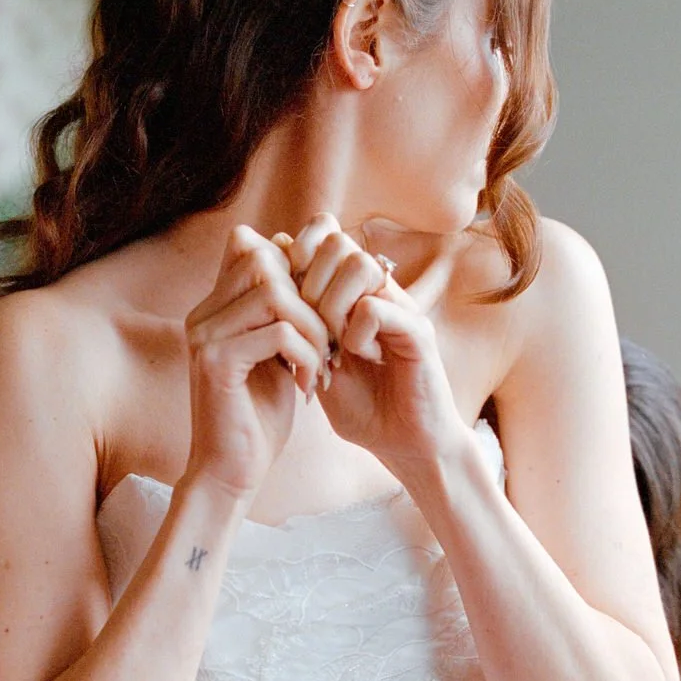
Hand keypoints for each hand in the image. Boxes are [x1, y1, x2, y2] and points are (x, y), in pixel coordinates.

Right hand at [182, 225, 332, 498]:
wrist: (231, 473)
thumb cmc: (257, 417)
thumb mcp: (274, 354)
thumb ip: (280, 313)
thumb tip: (302, 264)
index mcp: (213, 309)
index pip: (249, 245)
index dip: (293, 267)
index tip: (318, 313)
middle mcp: (202, 315)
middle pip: (263, 259)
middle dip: (308, 295)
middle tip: (327, 340)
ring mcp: (204, 336)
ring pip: (274, 292)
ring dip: (313, 327)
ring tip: (322, 364)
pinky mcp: (216, 362)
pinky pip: (278, 331)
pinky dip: (307, 355)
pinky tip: (308, 385)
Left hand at [276, 214, 470, 475]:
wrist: (405, 446)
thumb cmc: (362, 407)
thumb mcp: (316, 363)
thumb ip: (297, 325)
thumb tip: (263, 281)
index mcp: (356, 292)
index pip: (324, 234)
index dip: (295, 258)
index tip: (285, 302)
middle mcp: (381, 290)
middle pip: (337, 241)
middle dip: (308, 281)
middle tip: (308, 326)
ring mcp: (402, 307)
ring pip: (358, 265)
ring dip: (332, 304)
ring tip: (331, 342)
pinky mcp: (418, 332)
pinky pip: (375, 307)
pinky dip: (355, 332)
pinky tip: (356, 357)